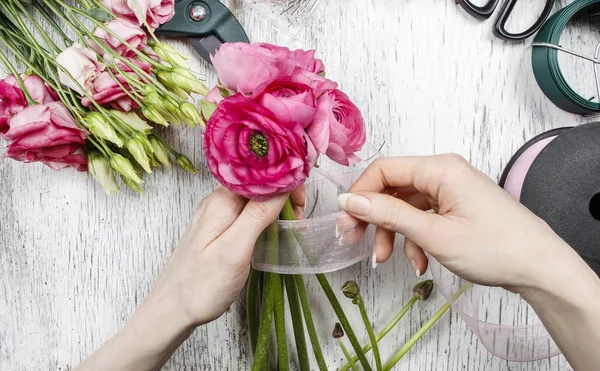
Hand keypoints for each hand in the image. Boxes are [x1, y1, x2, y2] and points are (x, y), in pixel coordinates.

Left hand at [148, 187, 288, 325]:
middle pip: (258, 184)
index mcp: (221, 200)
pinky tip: (272, 234)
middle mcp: (217, 201)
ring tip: (289, 229)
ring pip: (253, 199)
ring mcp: (216, 216)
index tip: (301, 203)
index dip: (284, 181)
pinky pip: (245, 214)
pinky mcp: (218, 230)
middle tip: (297, 220)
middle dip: (283, 195)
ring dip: (275, 208)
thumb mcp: (235, 250)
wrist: (171, 310)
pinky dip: (264, 220)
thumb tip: (282, 185)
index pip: (260, 173)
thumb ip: (258, 215)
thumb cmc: (202, 285)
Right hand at [337, 155, 599, 370]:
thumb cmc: (496, 248)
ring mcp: (451, 189)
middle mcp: (444, 172)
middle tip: (356, 242)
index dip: (359, 194)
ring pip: (405, 205)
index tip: (346, 222)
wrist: (541, 268)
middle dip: (373, 217)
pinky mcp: (456, 205)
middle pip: (392, 187)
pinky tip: (418, 262)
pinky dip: (414, 238)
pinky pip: (423, 216)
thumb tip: (350, 200)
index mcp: (440, 169)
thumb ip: (388, 214)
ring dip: (393, 233)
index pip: (383, 169)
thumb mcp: (433, 234)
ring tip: (387, 260)